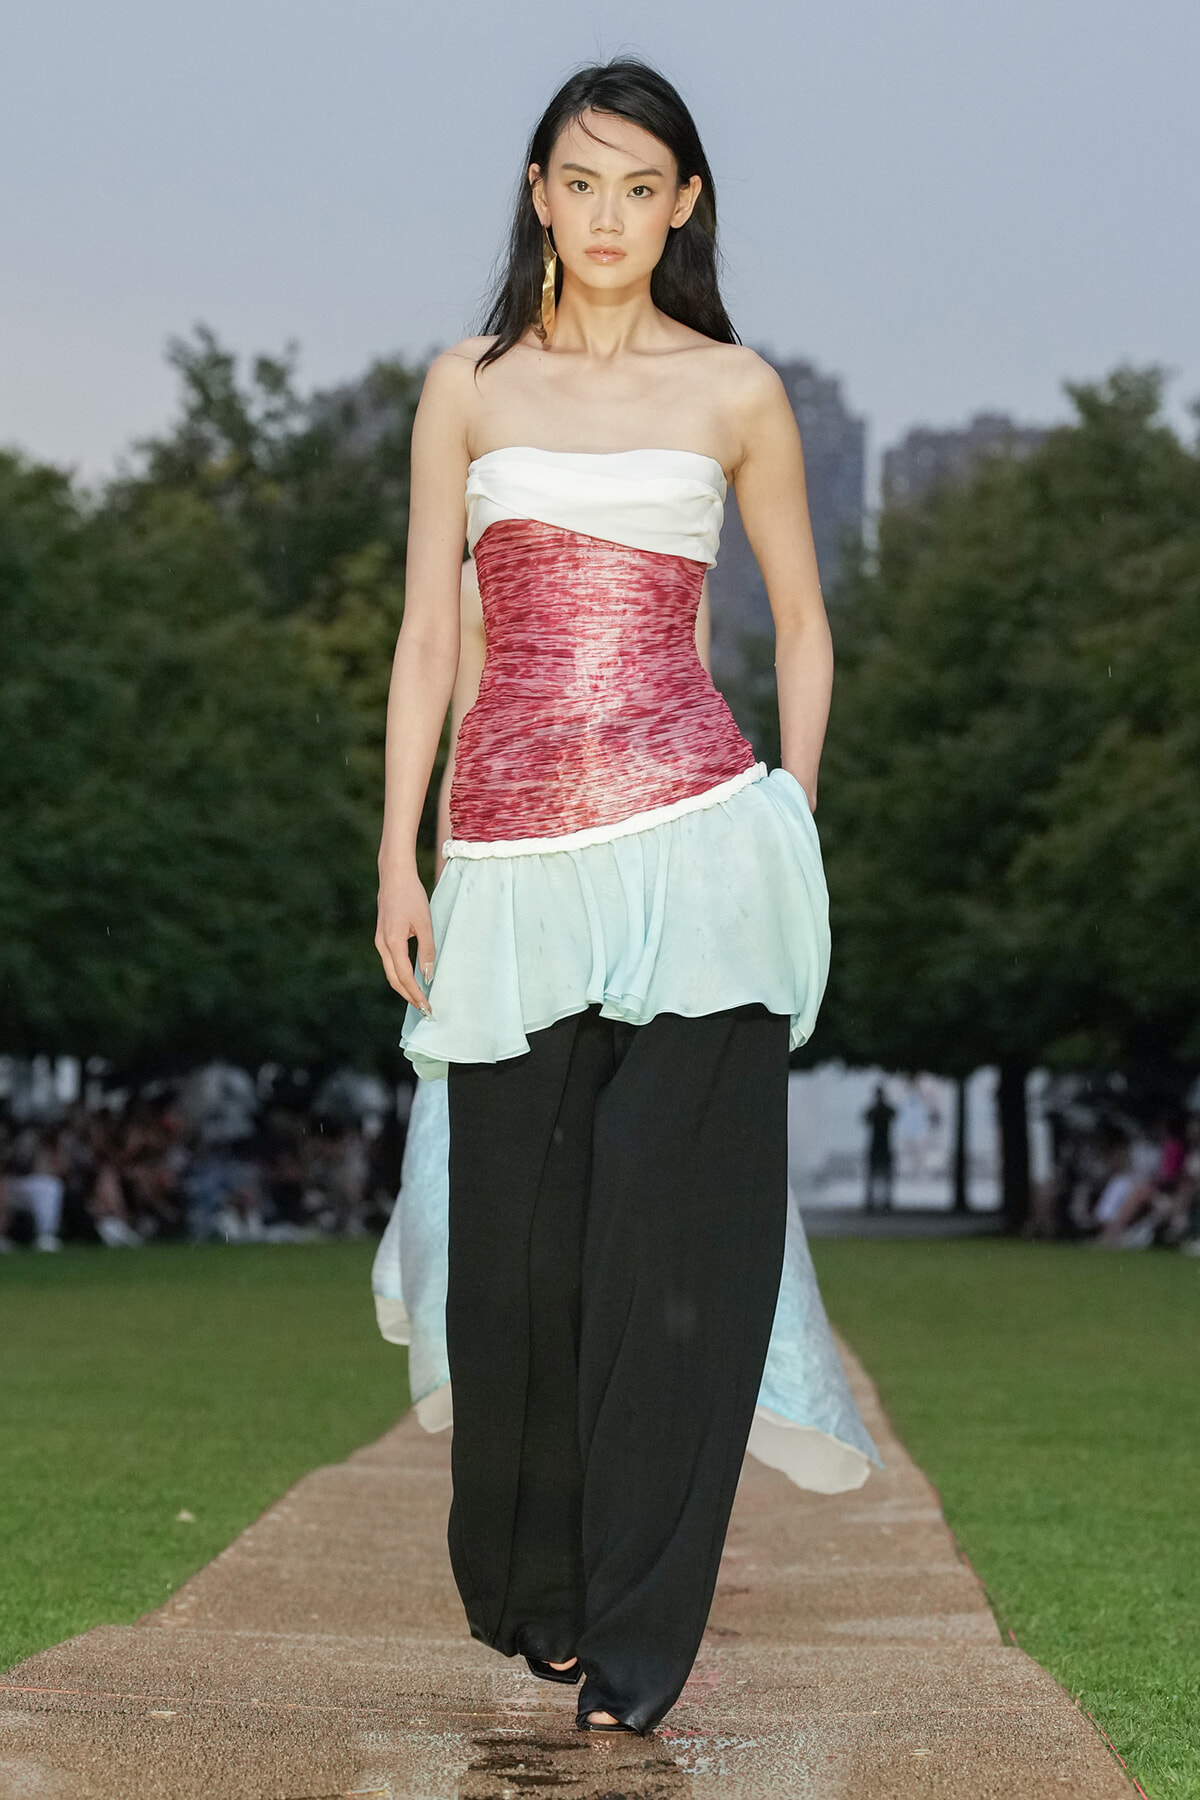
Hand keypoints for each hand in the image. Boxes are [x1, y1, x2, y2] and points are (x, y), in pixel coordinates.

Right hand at [375, 861, 434, 1015]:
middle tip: (425, 1010)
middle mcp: (382, 945)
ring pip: (390, 972)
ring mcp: (380, 941)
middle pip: (393, 980)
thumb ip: (427, 950)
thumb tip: (427, 975)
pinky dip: (400, 975)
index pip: (404, 977)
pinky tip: (412, 979)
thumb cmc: (411, 896)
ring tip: (420, 999)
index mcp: (392, 943)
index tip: (427, 1008)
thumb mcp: (425, 923)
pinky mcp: (382, 937)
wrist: (394, 876)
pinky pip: (390, 962)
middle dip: (409, 997)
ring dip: (404, 987)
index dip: (416, 994)